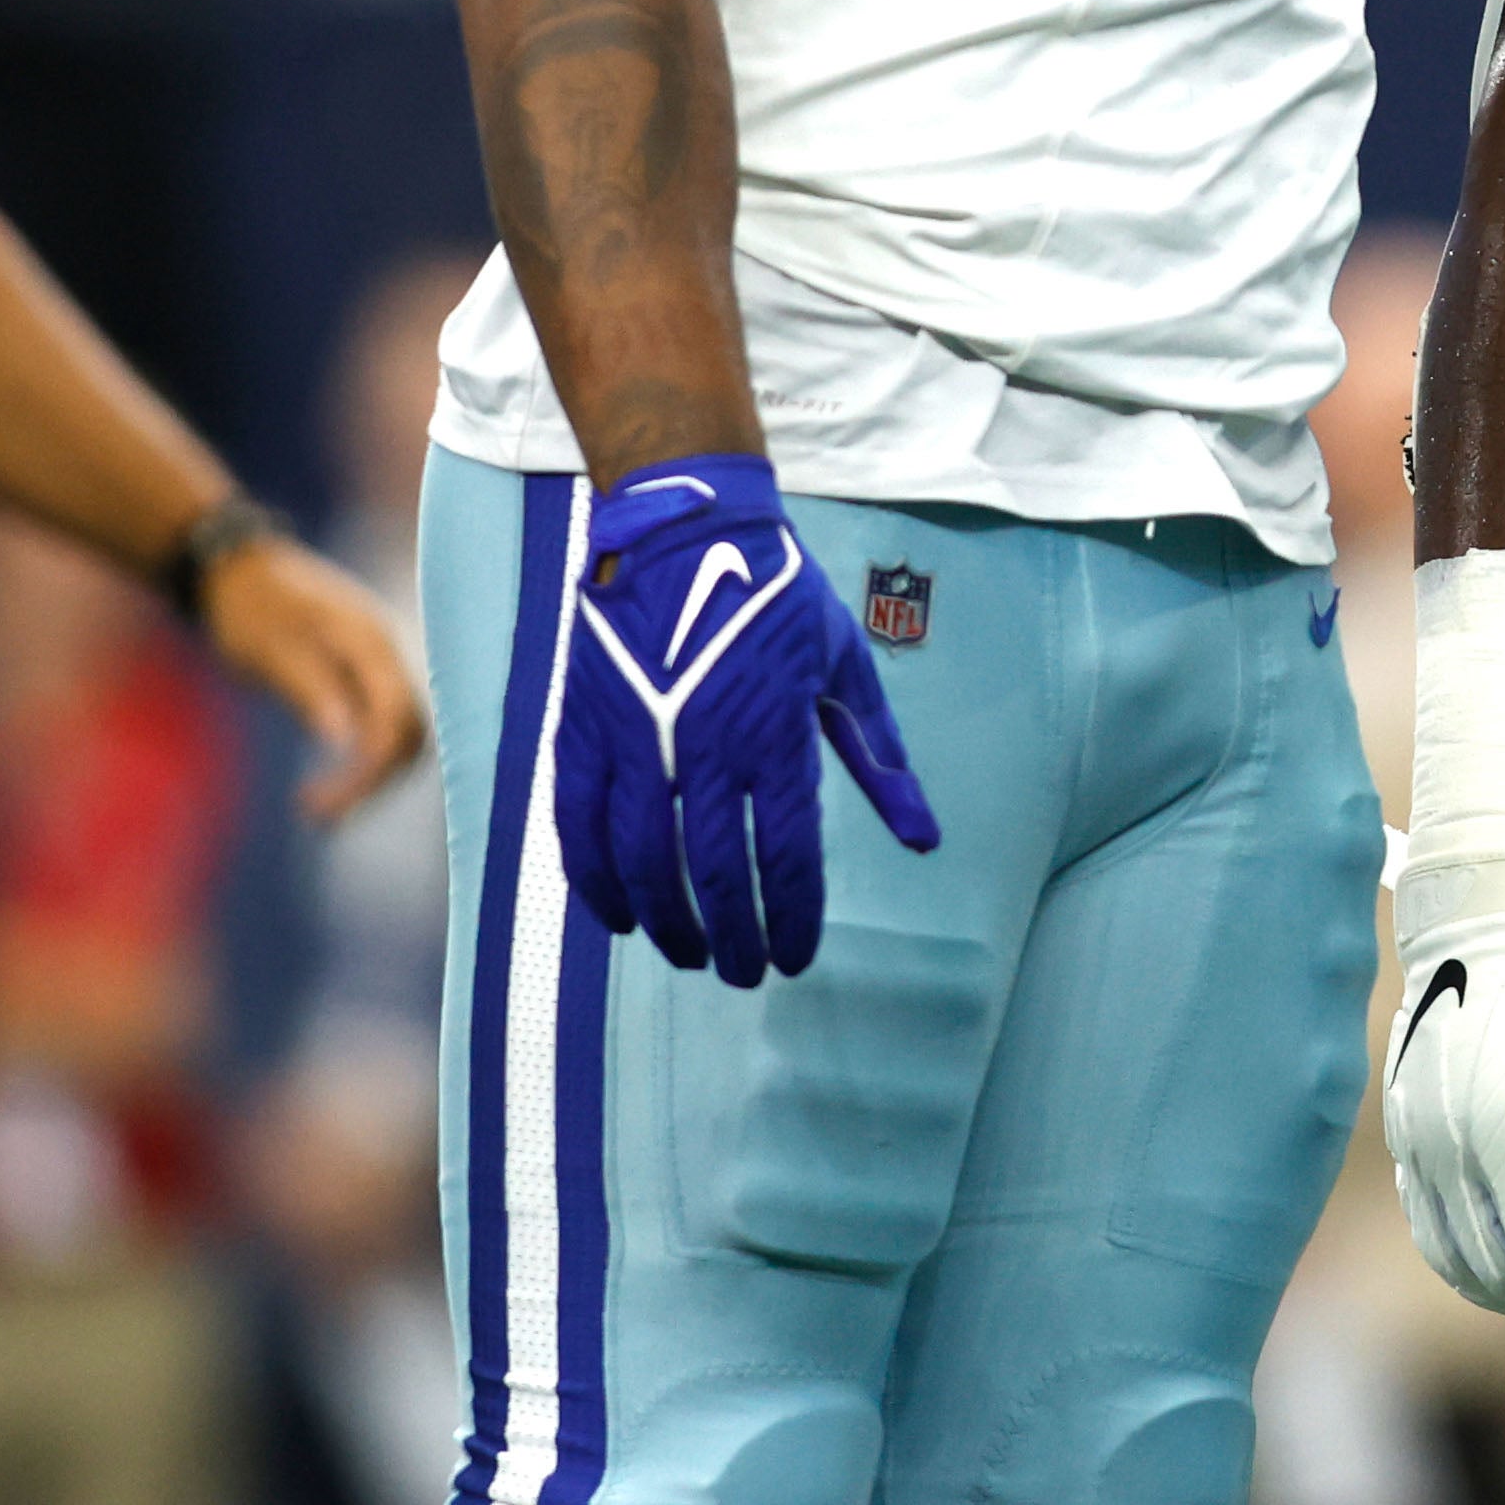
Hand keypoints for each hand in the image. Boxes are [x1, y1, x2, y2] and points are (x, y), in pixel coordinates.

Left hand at [194, 530, 429, 820]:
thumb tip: (345, 739)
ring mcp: (385, 663)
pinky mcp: (369, 673)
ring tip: (320, 808)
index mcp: (374, 645)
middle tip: (318, 816)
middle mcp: (392, 654)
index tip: (319, 808)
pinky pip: (384, 722)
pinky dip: (365, 756)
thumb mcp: (270, 649)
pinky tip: (331, 776)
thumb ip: (310, 687)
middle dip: (371, 784)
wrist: (242, 570)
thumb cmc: (251, 608)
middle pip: (409, 734)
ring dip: (370, 775)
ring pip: (401, 732)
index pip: (394, 722)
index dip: (367, 774)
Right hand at [558, 456, 937, 985]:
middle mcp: (703, 746)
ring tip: (689, 955)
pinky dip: (596, 882)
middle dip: (732, 938)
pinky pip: (579, 827)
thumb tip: (925, 838)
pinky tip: (620, 917)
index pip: (785, 856)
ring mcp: (635, 741)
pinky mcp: (584, 731)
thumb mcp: (845, 669)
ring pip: (641, 863)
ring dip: (666, 922)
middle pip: (713, 874)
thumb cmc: (778, 598)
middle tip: (744, 973)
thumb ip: (882, 759)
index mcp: (775, 734)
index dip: (792, 919)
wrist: (685, 530)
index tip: (797, 959)